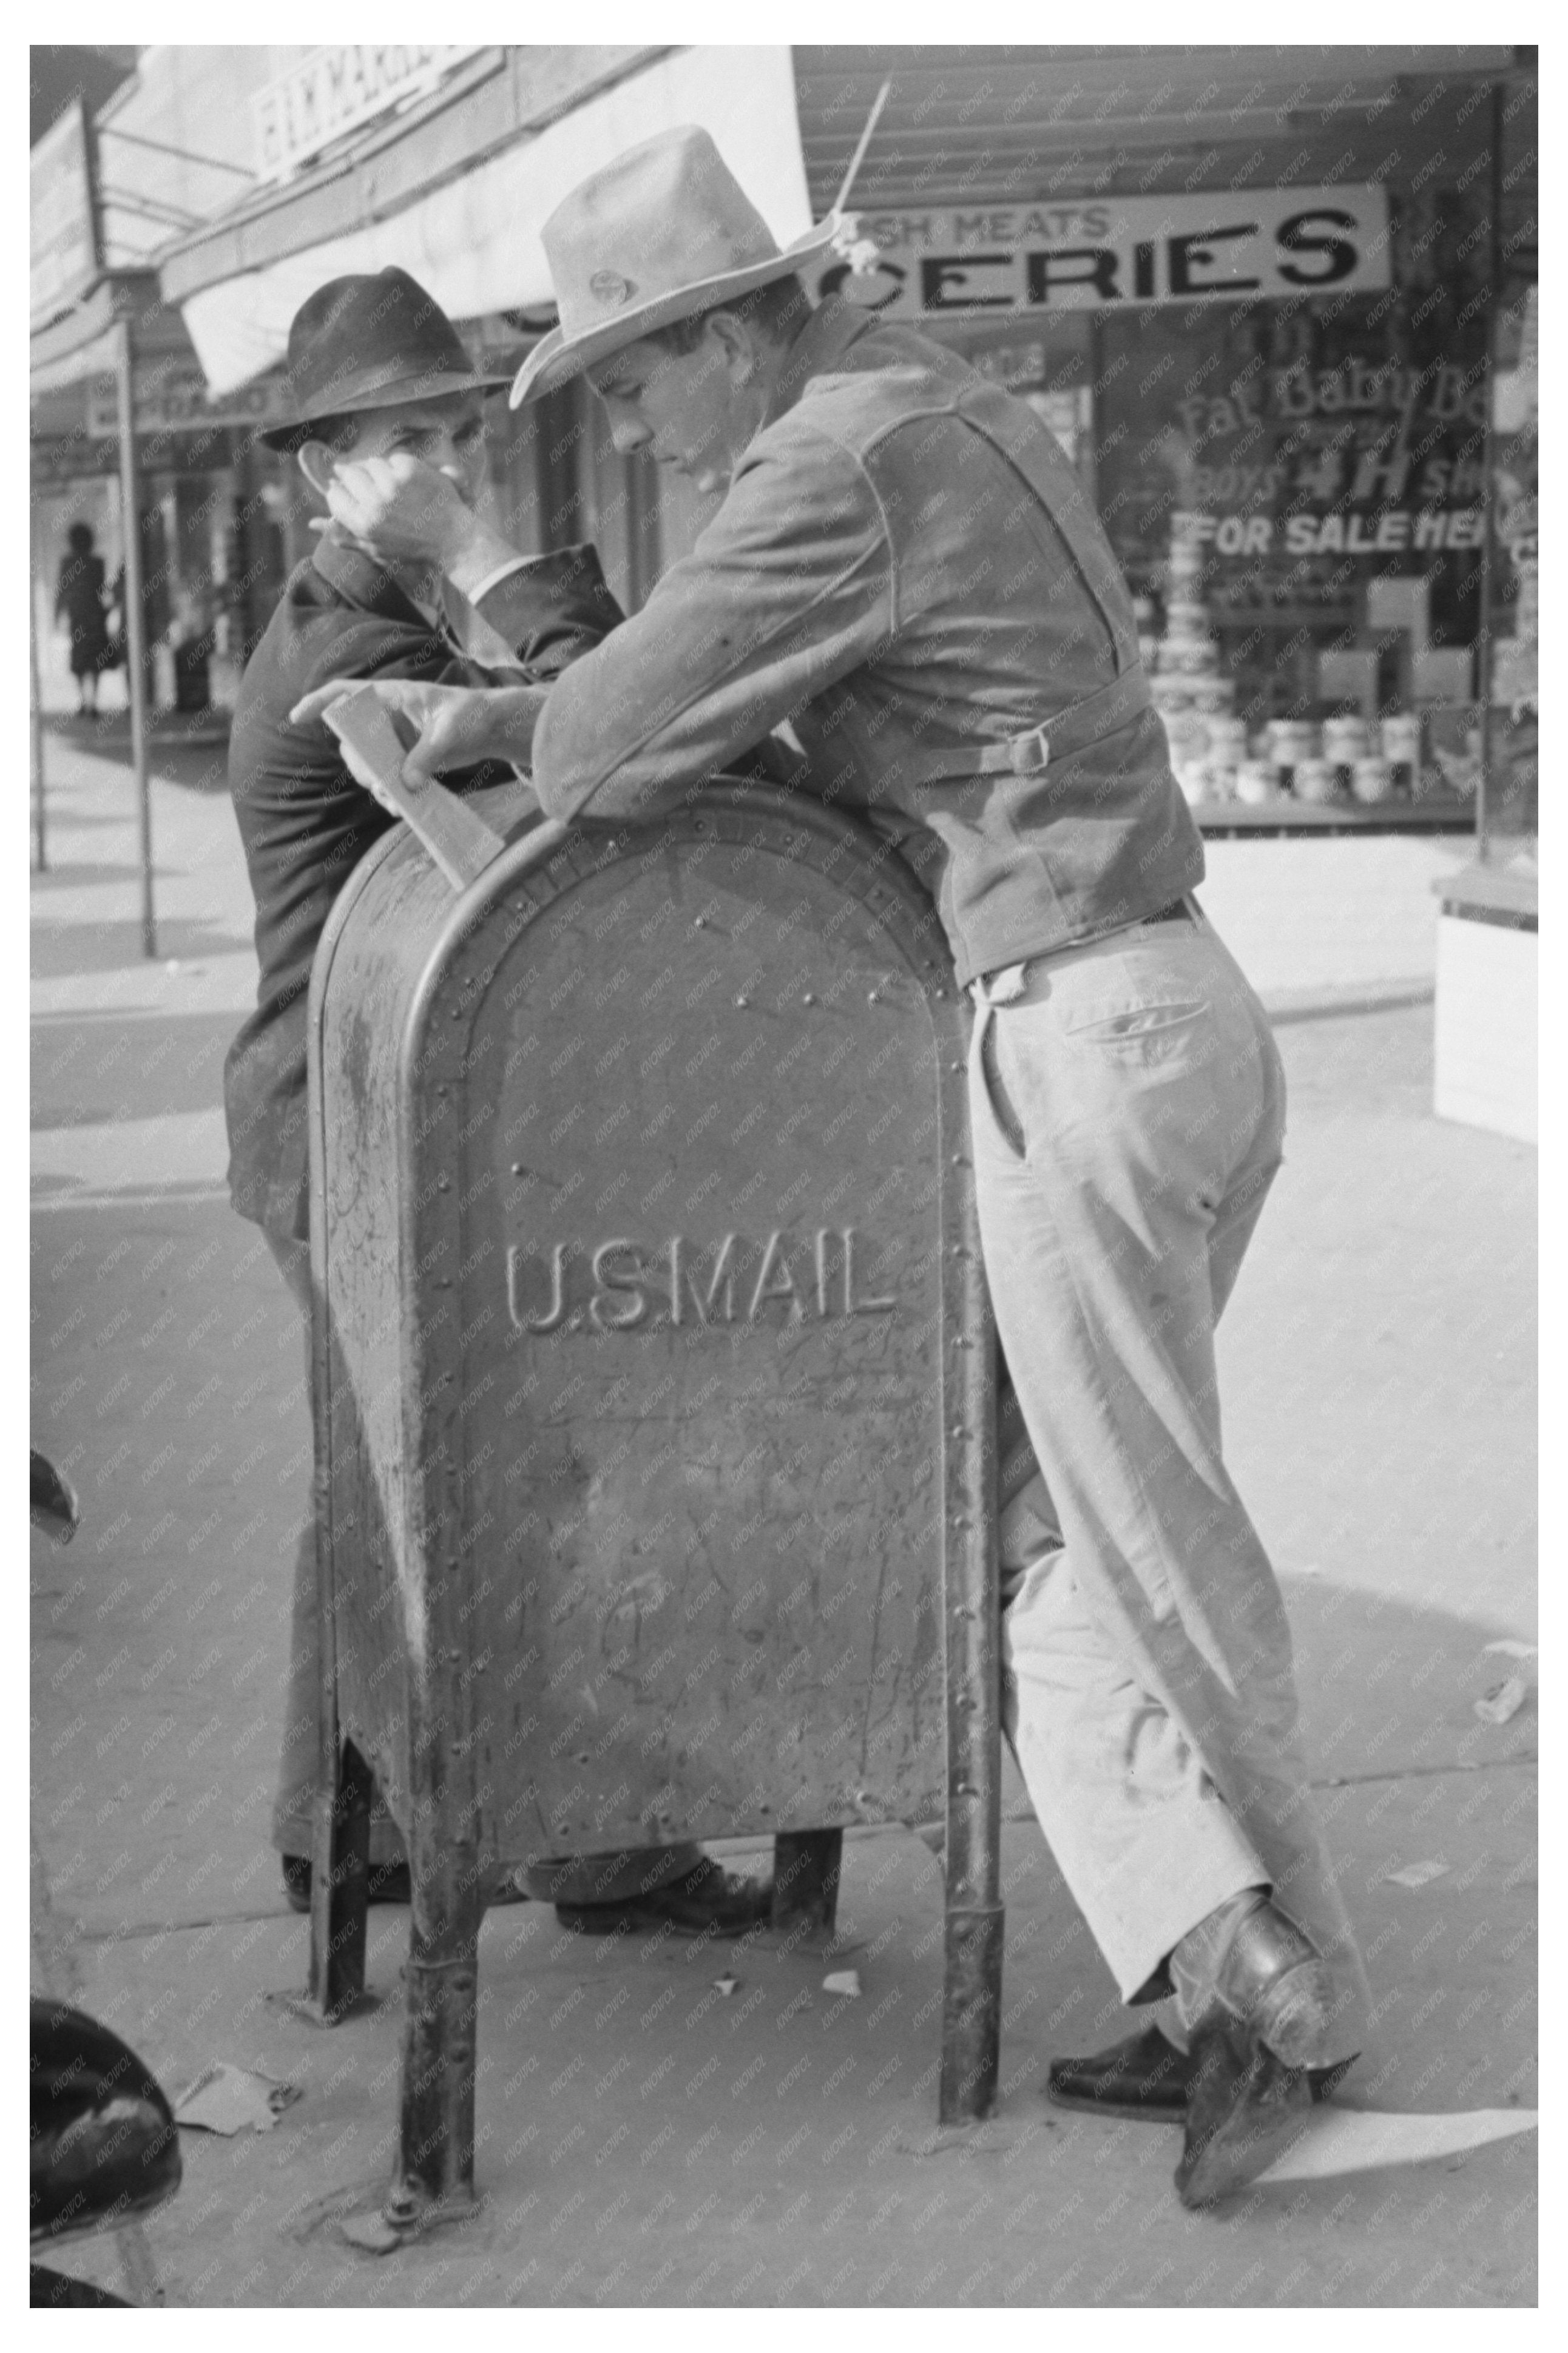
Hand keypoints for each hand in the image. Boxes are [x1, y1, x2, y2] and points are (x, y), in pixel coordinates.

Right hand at [290, 677, 544, 790]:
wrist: (491, 728)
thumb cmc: (471, 715)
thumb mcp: (451, 732)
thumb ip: (428, 756)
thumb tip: (408, 784)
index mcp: (391, 697)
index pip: (345, 693)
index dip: (319, 702)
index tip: (297, 717)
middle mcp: (386, 720)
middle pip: (353, 742)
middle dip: (360, 766)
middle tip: (378, 784)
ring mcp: (394, 742)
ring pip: (368, 766)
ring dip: (376, 785)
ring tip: (395, 802)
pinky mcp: (405, 762)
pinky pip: (387, 780)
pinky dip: (391, 795)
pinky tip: (402, 807)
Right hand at [320, 452, 481, 572]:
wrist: (452, 540)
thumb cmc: (412, 548)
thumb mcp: (375, 548)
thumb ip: (343, 535)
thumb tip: (312, 523)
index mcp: (362, 524)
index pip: (335, 495)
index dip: (341, 492)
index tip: (350, 493)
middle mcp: (374, 503)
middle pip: (350, 473)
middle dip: (356, 476)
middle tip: (371, 485)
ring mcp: (393, 484)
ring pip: (371, 463)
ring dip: (377, 470)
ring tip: (391, 485)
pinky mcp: (410, 470)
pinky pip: (394, 459)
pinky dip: (399, 467)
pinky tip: (409, 482)